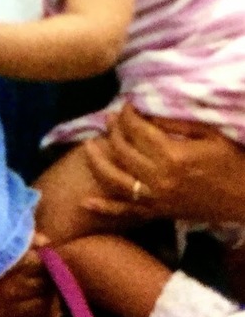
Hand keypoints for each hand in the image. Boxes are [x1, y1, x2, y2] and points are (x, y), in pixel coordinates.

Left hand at [82, 103, 244, 222]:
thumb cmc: (234, 162)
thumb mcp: (210, 134)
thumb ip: (176, 122)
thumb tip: (146, 110)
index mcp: (172, 155)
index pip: (136, 130)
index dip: (127, 114)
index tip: (126, 104)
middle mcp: (158, 178)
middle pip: (122, 150)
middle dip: (112, 130)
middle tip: (109, 118)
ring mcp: (156, 198)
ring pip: (114, 180)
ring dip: (97, 162)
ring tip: (88, 145)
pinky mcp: (158, 212)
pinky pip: (126, 211)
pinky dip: (105, 209)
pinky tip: (86, 202)